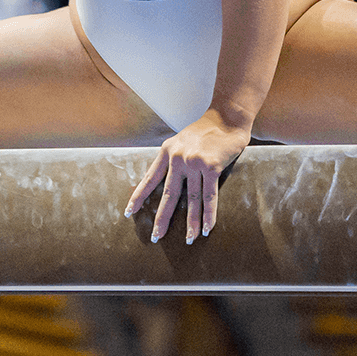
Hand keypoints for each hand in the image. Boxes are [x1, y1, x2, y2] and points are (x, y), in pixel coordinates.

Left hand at [123, 111, 249, 243]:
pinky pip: (210, 196)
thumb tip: (167, 180)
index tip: (129, 212)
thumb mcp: (182, 140)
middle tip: (156, 237)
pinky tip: (207, 228)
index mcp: (167, 151)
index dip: (138, 196)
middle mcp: (178, 157)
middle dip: (162, 218)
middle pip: (169, 194)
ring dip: (191, 223)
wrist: (228, 116)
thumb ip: (174, 157)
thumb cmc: (207, 130)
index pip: (150, 178)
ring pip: (192, 199)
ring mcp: (194, 162)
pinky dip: (209, 214)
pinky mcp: (212, 167)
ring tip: (190, 240)